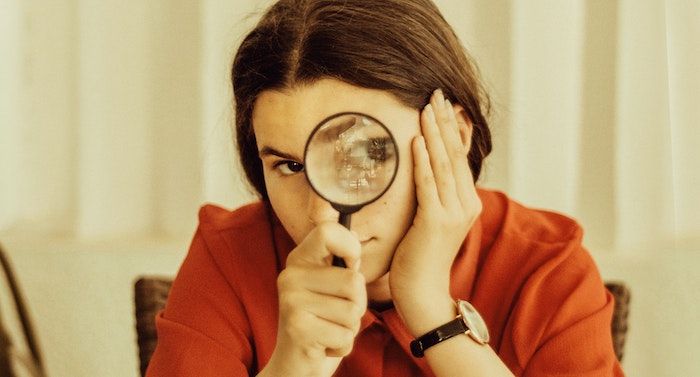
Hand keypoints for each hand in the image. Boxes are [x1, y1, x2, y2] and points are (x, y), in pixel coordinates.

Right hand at [262, 222, 366, 376]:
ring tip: (329, 329)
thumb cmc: (321, 322)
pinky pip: (346, 335)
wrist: (293, 365)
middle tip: (337, 314)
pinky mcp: (298, 329)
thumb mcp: (330, 286)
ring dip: (350, 327)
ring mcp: (292, 302)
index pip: (328, 231)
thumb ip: (342, 262)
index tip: (351, 266)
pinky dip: (343, 346)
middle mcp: (290, 277)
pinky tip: (324, 345)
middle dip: (358, 304)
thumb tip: (356, 234)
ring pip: (353, 310)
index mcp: (299, 260)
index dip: (351, 247)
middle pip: (354, 280)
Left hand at [389, 89, 481, 335]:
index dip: (451, 129)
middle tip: (436, 94)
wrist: (424, 292)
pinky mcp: (436, 222)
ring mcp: (454, 214)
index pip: (460, 158)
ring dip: (433, 134)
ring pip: (443, 165)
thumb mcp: (435, 221)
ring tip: (426, 108)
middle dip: (444, 122)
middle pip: (455, 155)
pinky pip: (429, 184)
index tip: (443, 105)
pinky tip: (416, 141)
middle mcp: (467, 205)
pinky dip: (422, 161)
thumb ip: (437, 196)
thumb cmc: (421, 257)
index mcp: (468, 202)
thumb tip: (428, 169)